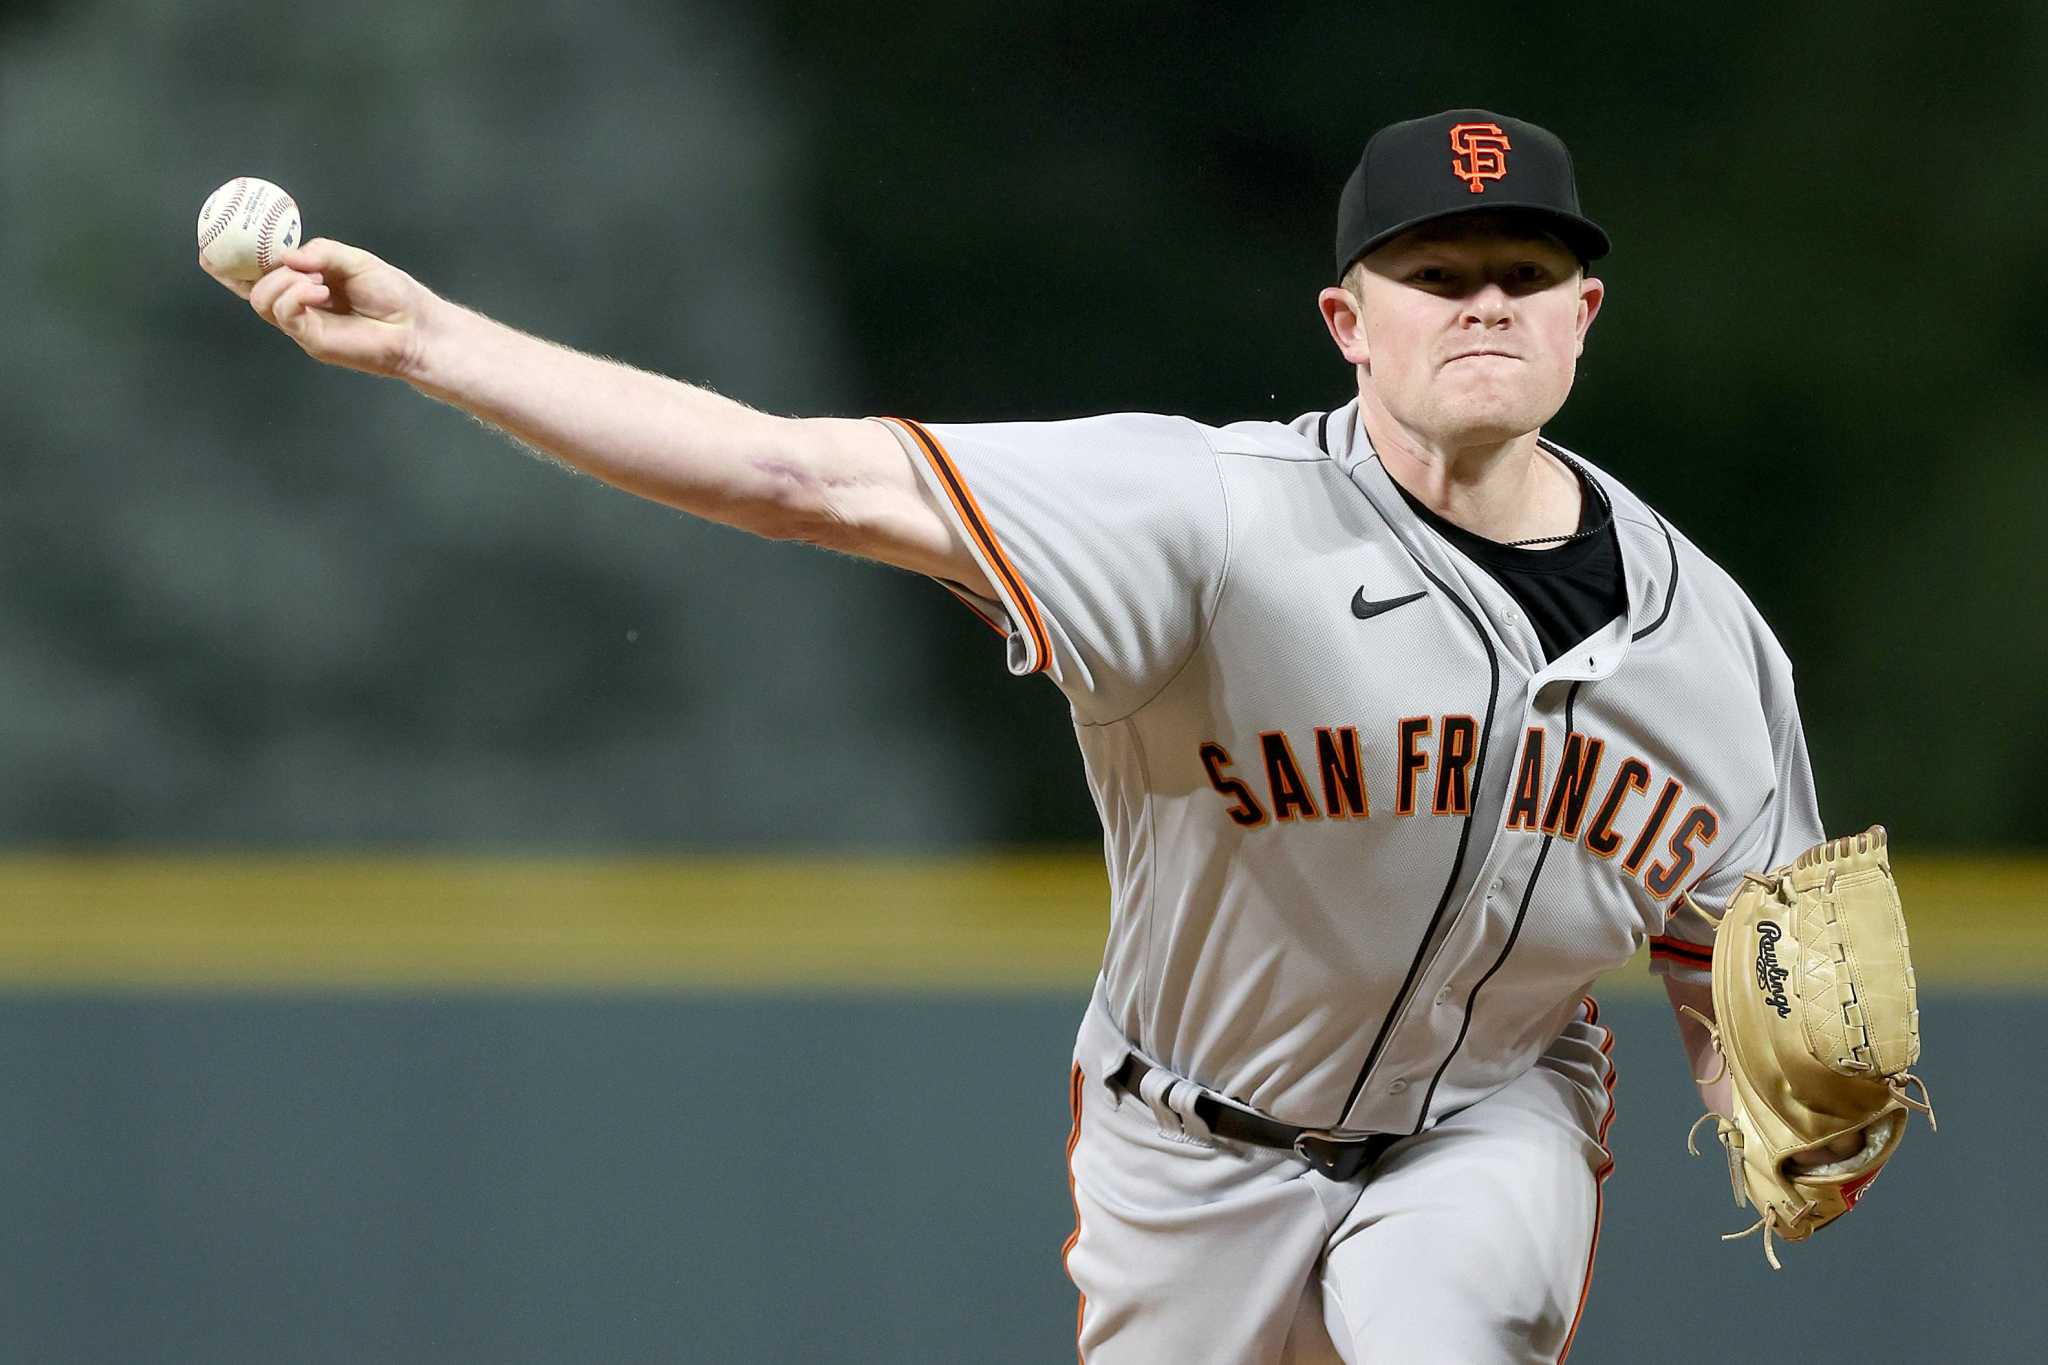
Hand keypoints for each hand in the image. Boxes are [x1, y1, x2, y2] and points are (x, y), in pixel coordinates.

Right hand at [201, 237, 434, 381]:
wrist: (416, 327)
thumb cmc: (392, 295)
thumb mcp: (355, 260)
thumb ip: (322, 253)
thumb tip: (286, 255)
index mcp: (306, 285)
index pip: (260, 276)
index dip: (232, 265)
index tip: (210, 246)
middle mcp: (299, 307)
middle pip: (253, 290)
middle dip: (256, 270)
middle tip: (279, 259)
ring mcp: (303, 326)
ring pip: (263, 302)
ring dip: (282, 282)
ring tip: (316, 281)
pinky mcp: (313, 341)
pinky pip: (286, 315)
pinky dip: (295, 296)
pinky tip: (319, 291)